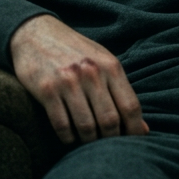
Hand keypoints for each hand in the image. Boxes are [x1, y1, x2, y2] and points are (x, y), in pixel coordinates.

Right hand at [9, 15, 148, 143]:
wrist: (35, 33)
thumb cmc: (75, 51)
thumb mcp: (103, 63)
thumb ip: (122, 92)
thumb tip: (143, 128)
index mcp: (110, 66)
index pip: (130, 106)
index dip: (135, 130)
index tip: (133, 142)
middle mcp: (91, 73)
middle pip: (110, 121)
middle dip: (110, 139)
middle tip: (107, 145)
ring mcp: (68, 81)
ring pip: (86, 127)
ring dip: (89, 141)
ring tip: (88, 141)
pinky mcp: (46, 90)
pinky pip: (62, 125)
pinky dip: (68, 137)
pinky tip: (70, 136)